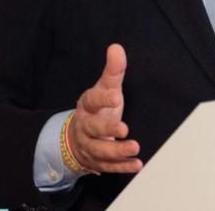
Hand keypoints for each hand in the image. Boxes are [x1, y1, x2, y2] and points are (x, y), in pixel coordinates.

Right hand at [68, 44, 141, 173]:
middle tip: (124, 128)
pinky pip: (109, 166)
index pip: (92, 101)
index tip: (116, 97)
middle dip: (107, 128)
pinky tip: (137, 165)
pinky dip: (122, 167)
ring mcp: (89, 145)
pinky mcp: (97, 161)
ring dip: (117, 151)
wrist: (78, 137)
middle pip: (93, 128)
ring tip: (135, 148)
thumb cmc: (98, 109)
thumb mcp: (105, 88)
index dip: (103, 99)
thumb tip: (116, 48)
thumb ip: (113, 71)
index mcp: (87, 105)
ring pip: (100, 150)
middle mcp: (86, 126)